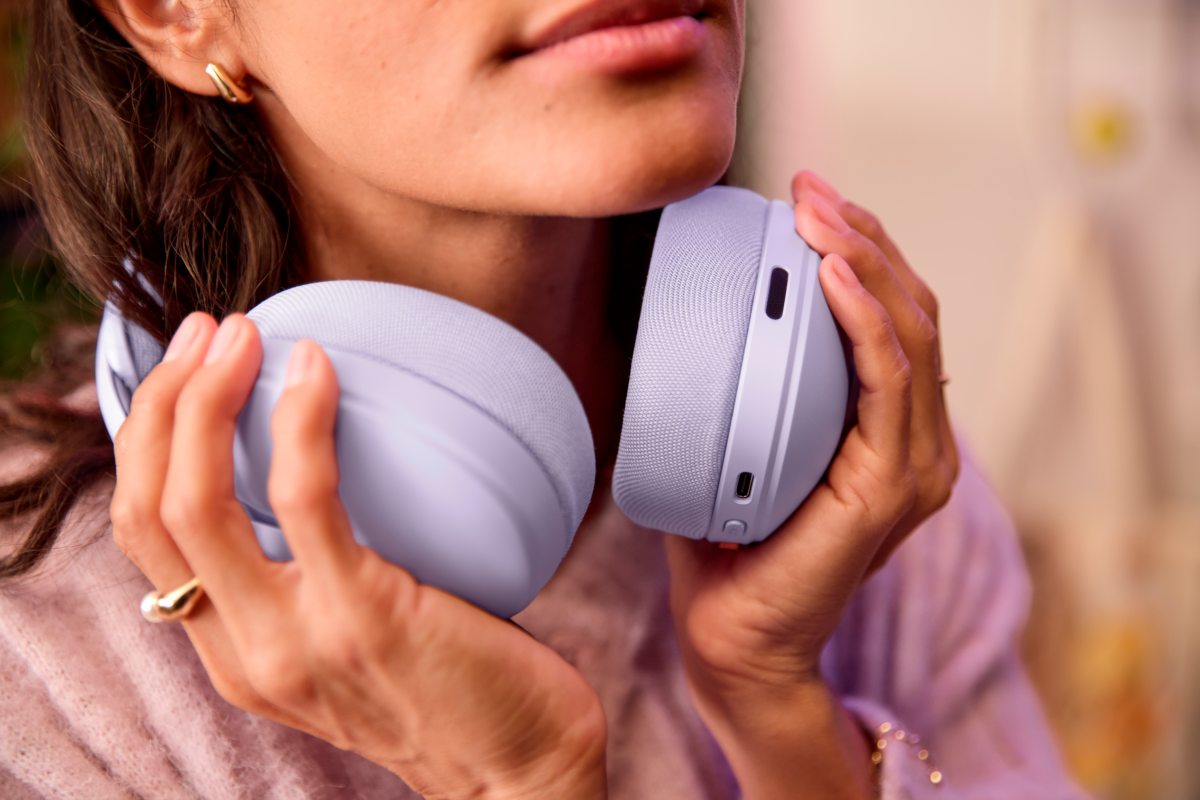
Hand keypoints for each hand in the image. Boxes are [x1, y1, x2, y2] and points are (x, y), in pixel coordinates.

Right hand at [110, 314, 606, 799]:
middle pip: (153, 509)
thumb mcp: (349, 641)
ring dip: (208, 398)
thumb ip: (309, 582)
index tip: (183, 370)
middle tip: (205, 329)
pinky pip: (306, 498)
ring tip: (241, 331)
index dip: (145, 439)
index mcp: (236, 654)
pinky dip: (300, 421)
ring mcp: (297, 639)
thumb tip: (313, 479)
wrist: (517, 768)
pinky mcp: (361, 617)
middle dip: (163, 402)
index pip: (146, 535)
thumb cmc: (451, 686)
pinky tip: (316, 369)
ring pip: (200, 500)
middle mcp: (246, 654)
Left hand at [664, 172, 957, 797]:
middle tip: (808, 188)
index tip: (808, 201)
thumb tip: (690, 317)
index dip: (864, 251)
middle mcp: (920, 446)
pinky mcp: (891, 489)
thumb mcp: (743, 447)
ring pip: (909, 335)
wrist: (733, 641)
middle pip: (912, 312)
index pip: (896, 320)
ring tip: (816, 212)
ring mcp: (915, 468)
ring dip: (865, 261)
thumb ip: (744, 392)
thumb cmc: (729, 548)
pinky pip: (887, 384)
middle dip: (864, 238)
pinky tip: (832, 275)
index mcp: (892, 434)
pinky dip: (863, 322)